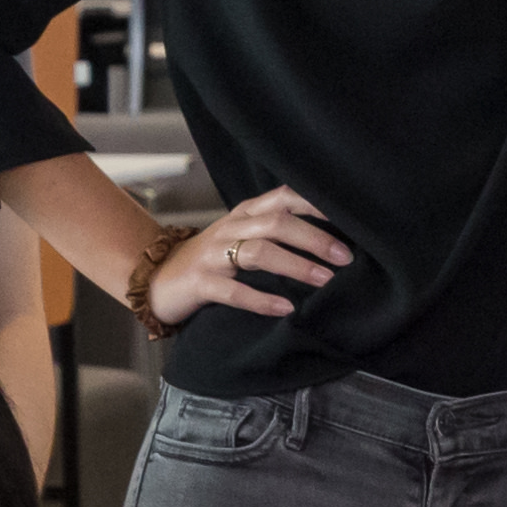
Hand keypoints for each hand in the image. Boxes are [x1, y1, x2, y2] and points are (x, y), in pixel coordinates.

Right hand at [146, 187, 350, 335]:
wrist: (157, 280)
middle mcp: (230, 228)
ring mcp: (213, 255)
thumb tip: (331, 242)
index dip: (316, 204)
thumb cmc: (212, 260)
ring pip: (258, 252)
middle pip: (276, 223)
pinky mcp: (200, 283)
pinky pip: (233, 291)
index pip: (283, 197)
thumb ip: (275, 232)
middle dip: (314, 239)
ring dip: (295, 265)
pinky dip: (261, 299)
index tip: (349, 217)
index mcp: (244, 214)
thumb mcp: (241, 237)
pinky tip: (285, 308)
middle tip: (345, 257)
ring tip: (324, 280)